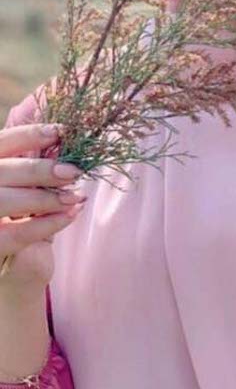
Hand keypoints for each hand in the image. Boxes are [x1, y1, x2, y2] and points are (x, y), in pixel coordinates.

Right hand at [0, 123, 85, 299]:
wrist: (14, 265)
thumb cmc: (23, 214)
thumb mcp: (32, 182)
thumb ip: (38, 156)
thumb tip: (54, 123)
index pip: (3, 142)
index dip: (30, 134)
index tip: (62, 132)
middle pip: (2, 170)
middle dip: (41, 170)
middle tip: (74, 173)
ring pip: (3, 201)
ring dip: (45, 198)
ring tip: (74, 197)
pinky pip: (14, 235)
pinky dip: (47, 225)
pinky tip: (70, 215)